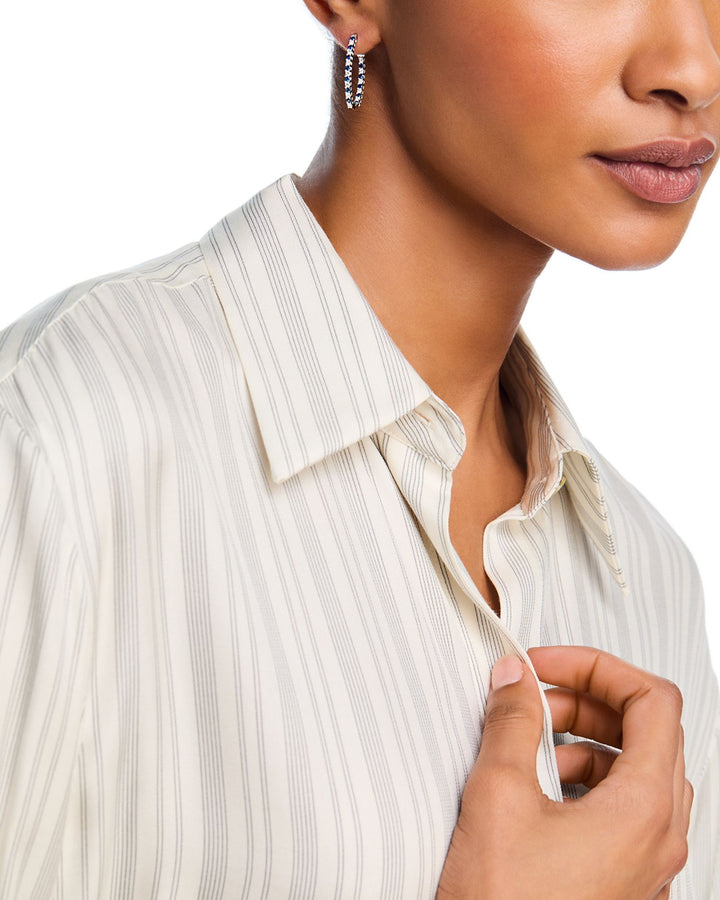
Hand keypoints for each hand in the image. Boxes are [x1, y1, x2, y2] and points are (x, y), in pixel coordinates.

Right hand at [436, 646, 691, 899]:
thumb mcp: (498, 798)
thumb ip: (510, 724)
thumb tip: (515, 679)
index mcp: (643, 809)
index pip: (653, 701)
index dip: (598, 667)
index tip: (548, 666)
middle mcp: (658, 837)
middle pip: (648, 732)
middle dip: (587, 702)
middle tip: (534, 697)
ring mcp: (645, 864)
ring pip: (635, 772)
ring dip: (584, 741)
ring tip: (530, 744)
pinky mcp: (622, 880)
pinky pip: (621, 809)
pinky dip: (584, 780)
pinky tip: (537, 789)